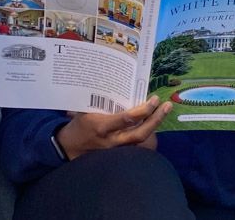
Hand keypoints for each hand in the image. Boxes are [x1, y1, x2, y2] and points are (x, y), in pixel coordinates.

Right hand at [55, 96, 171, 159]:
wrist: (69, 148)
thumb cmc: (78, 124)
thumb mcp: (84, 109)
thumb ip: (99, 100)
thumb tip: (114, 80)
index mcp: (101, 126)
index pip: (126, 120)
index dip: (143, 111)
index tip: (154, 100)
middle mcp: (111, 140)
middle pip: (139, 134)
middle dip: (155, 120)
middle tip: (166, 105)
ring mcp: (116, 149)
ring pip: (141, 140)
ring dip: (154, 125)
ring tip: (164, 110)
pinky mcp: (119, 154)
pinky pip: (137, 144)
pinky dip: (147, 133)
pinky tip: (154, 121)